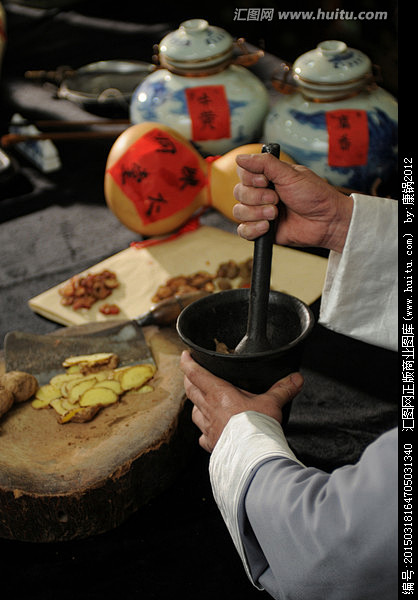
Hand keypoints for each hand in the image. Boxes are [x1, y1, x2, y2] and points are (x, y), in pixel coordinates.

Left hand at [180, 351, 303, 452]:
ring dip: (195, 405)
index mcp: (219, 394)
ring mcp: (208, 428)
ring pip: (194, 412)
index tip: (185, 356)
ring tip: (199, 402)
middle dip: (188, 380)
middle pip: (191, 390)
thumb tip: (296, 378)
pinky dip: (203, 432)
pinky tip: (208, 433)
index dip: (188, 363)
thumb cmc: (258, 428)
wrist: (252, 457)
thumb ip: (283, 389)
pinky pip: (202, 436)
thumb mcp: (272, 403)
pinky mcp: (212, 444)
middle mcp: (209, 409)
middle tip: (189, 374)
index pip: (196, 374)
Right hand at [233, 153, 352, 252]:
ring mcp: (260, 213)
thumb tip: (240, 157)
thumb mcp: (290, 174)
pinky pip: (243, 231)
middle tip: (277, 199)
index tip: (266, 181)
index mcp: (268, 177)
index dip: (251, 179)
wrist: (326, 221)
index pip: (243, 174)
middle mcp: (261, 194)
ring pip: (239, 212)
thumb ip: (264, 164)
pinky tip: (267, 227)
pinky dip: (253, 229)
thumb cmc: (314, 195)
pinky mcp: (262, 231)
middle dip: (257, 198)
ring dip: (256, 213)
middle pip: (239, 193)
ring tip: (275, 214)